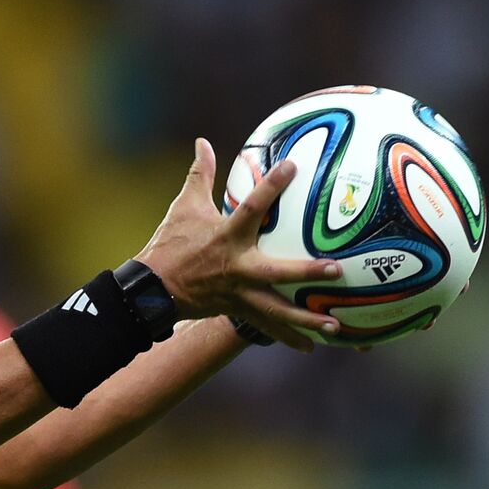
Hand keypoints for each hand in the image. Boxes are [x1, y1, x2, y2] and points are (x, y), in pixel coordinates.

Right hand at [134, 138, 341, 350]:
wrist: (152, 289)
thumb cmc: (171, 243)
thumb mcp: (184, 206)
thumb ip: (201, 174)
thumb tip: (202, 141)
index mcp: (227, 237)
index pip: (252, 206)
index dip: (271, 185)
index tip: (292, 165)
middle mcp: (238, 267)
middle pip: (276, 272)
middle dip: (306, 272)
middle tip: (336, 270)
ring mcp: (239, 293)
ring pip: (277, 310)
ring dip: (306, 319)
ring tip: (335, 325)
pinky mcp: (237, 310)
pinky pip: (267, 326)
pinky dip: (288, 338)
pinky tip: (313, 347)